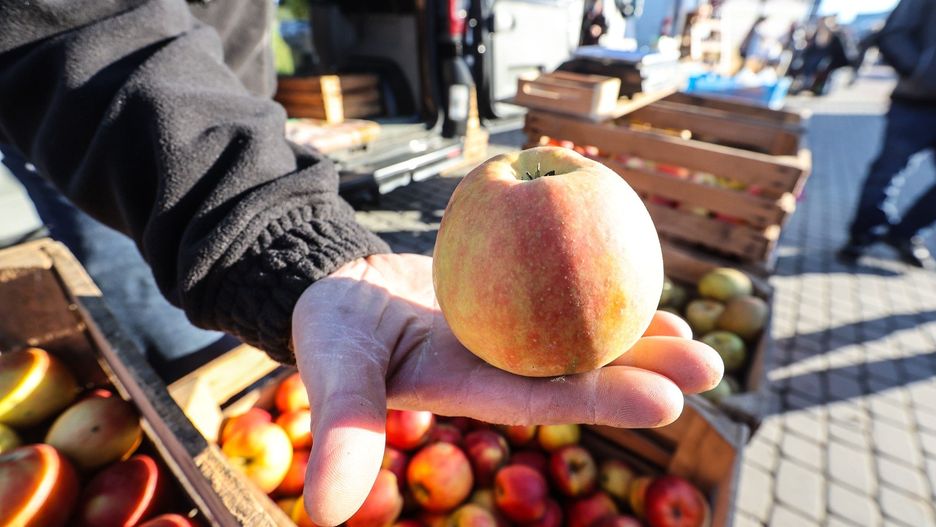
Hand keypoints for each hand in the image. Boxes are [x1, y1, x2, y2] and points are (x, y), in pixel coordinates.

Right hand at [292, 253, 721, 525]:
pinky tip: (647, 286)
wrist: (341, 289)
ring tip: (700, 339)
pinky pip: (566, 297)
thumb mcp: (333, 371)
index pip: (547, 402)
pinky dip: (604, 293)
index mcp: (474, 389)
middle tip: (711, 366)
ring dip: (641, 339)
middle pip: (582, 375)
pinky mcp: (513, 301)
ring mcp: (512, 335)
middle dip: (646, 374)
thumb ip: (341, 433)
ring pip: (585, 339)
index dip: (604, 404)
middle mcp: (504, 368)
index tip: (667, 402)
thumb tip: (325, 519)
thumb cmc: (332, 330)